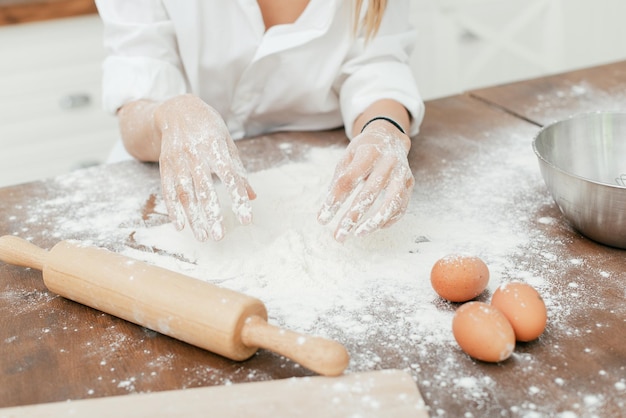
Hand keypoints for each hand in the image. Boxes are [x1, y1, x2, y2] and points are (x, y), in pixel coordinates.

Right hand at [155, 95, 255, 240]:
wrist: (177, 110)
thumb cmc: (209, 128)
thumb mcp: (227, 143)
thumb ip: (238, 170)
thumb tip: (252, 196)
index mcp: (216, 147)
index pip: (230, 177)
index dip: (238, 199)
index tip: (246, 220)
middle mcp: (196, 154)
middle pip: (205, 189)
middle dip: (212, 214)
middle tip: (219, 236)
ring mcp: (178, 160)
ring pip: (185, 193)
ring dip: (193, 217)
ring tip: (203, 237)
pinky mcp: (164, 165)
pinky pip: (168, 190)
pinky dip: (173, 209)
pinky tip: (181, 226)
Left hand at [317, 121, 413, 241]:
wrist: (390, 137)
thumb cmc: (363, 150)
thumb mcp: (347, 157)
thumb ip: (339, 180)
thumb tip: (327, 209)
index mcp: (368, 152)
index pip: (348, 180)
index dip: (334, 200)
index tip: (322, 219)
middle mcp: (388, 161)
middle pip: (369, 193)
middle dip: (352, 217)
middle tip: (339, 235)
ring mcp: (402, 172)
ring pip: (392, 202)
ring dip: (375, 222)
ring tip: (358, 234)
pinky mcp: (410, 183)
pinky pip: (401, 206)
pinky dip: (388, 219)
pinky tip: (374, 227)